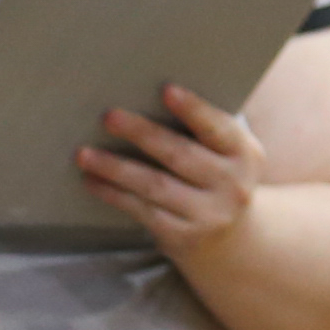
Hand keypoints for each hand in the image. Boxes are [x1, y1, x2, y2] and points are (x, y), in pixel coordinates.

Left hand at [79, 80, 266, 255]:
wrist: (232, 240)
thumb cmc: (217, 177)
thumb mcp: (226, 154)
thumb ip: (202, 129)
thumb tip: (142, 95)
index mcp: (245, 153)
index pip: (218, 128)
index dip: (193, 109)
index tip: (166, 89)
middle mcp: (232, 185)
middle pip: (180, 155)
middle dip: (142, 133)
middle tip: (109, 116)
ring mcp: (209, 215)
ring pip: (155, 186)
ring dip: (115, 168)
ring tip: (84, 154)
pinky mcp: (183, 237)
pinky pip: (142, 211)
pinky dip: (114, 194)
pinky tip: (92, 181)